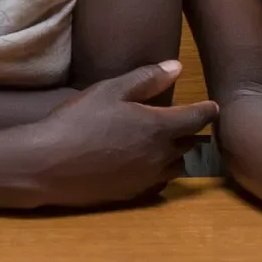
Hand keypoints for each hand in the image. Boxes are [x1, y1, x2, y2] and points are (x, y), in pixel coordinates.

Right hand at [14, 63, 218, 207]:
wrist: (49, 164)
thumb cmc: (79, 120)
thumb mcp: (110, 90)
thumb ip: (146, 78)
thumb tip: (177, 67)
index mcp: (159, 127)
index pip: (198, 118)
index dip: (207, 110)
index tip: (212, 106)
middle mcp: (161, 155)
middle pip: (190, 143)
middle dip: (189, 131)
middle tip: (184, 121)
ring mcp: (148, 178)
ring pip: (177, 166)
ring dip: (176, 154)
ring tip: (164, 144)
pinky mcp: (133, 194)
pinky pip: (159, 183)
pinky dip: (159, 172)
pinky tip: (144, 164)